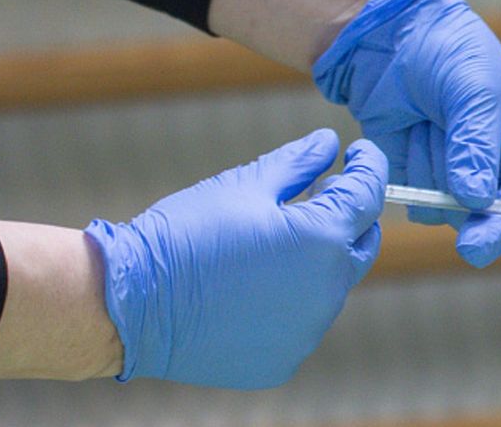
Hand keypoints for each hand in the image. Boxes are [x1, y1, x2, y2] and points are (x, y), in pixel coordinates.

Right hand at [85, 129, 386, 388]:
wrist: (131, 304)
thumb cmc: (187, 235)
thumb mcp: (245, 185)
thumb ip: (298, 163)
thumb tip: (330, 143)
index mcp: (323, 239)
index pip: (368, 195)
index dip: (369, 167)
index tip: (360, 153)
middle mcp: (327, 290)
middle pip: (361, 244)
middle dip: (349, 216)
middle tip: (319, 195)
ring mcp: (309, 330)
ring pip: (332, 285)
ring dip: (318, 260)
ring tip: (270, 245)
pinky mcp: (286, 357)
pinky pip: (304, 320)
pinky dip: (292, 299)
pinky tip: (254, 287)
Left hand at [313, 0, 500, 312]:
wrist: (393, 40)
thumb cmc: (449, 51)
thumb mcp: (473, 89)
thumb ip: (477, 145)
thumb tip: (477, 200)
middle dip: (494, 233)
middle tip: (474, 244)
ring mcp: (468, 184)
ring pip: (465, 221)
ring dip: (447, 193)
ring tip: (432, 131)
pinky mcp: (429, 187)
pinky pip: (427, 209)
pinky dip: (418, 186)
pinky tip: (414, 140)